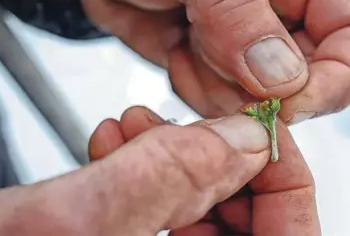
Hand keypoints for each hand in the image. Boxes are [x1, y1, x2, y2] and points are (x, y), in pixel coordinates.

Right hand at [0, 107, 318, 235]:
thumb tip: (244, 139)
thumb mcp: (69, 225)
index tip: (254, 126)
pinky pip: (163, 224)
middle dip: (214, 162)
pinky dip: (146, 181)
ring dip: (173, 164)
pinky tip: (117, 151)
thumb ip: (165, 177)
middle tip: (182, 123)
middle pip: (247, 227)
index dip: (281, 174)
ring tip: (131, 129)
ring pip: (202, 219)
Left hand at [72, 0, 349, 123]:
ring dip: (217, 84)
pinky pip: (219, 104)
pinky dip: (193, 86)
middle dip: (261, 89)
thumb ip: (232, 5)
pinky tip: (173, 47)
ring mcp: (245, 45)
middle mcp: (279, 11)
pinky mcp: (213, 67)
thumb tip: (281, 76)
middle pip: (310, 80)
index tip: (288, 103)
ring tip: (183, 34)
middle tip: (208, 56)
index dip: (336, 77)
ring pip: (260, 101)